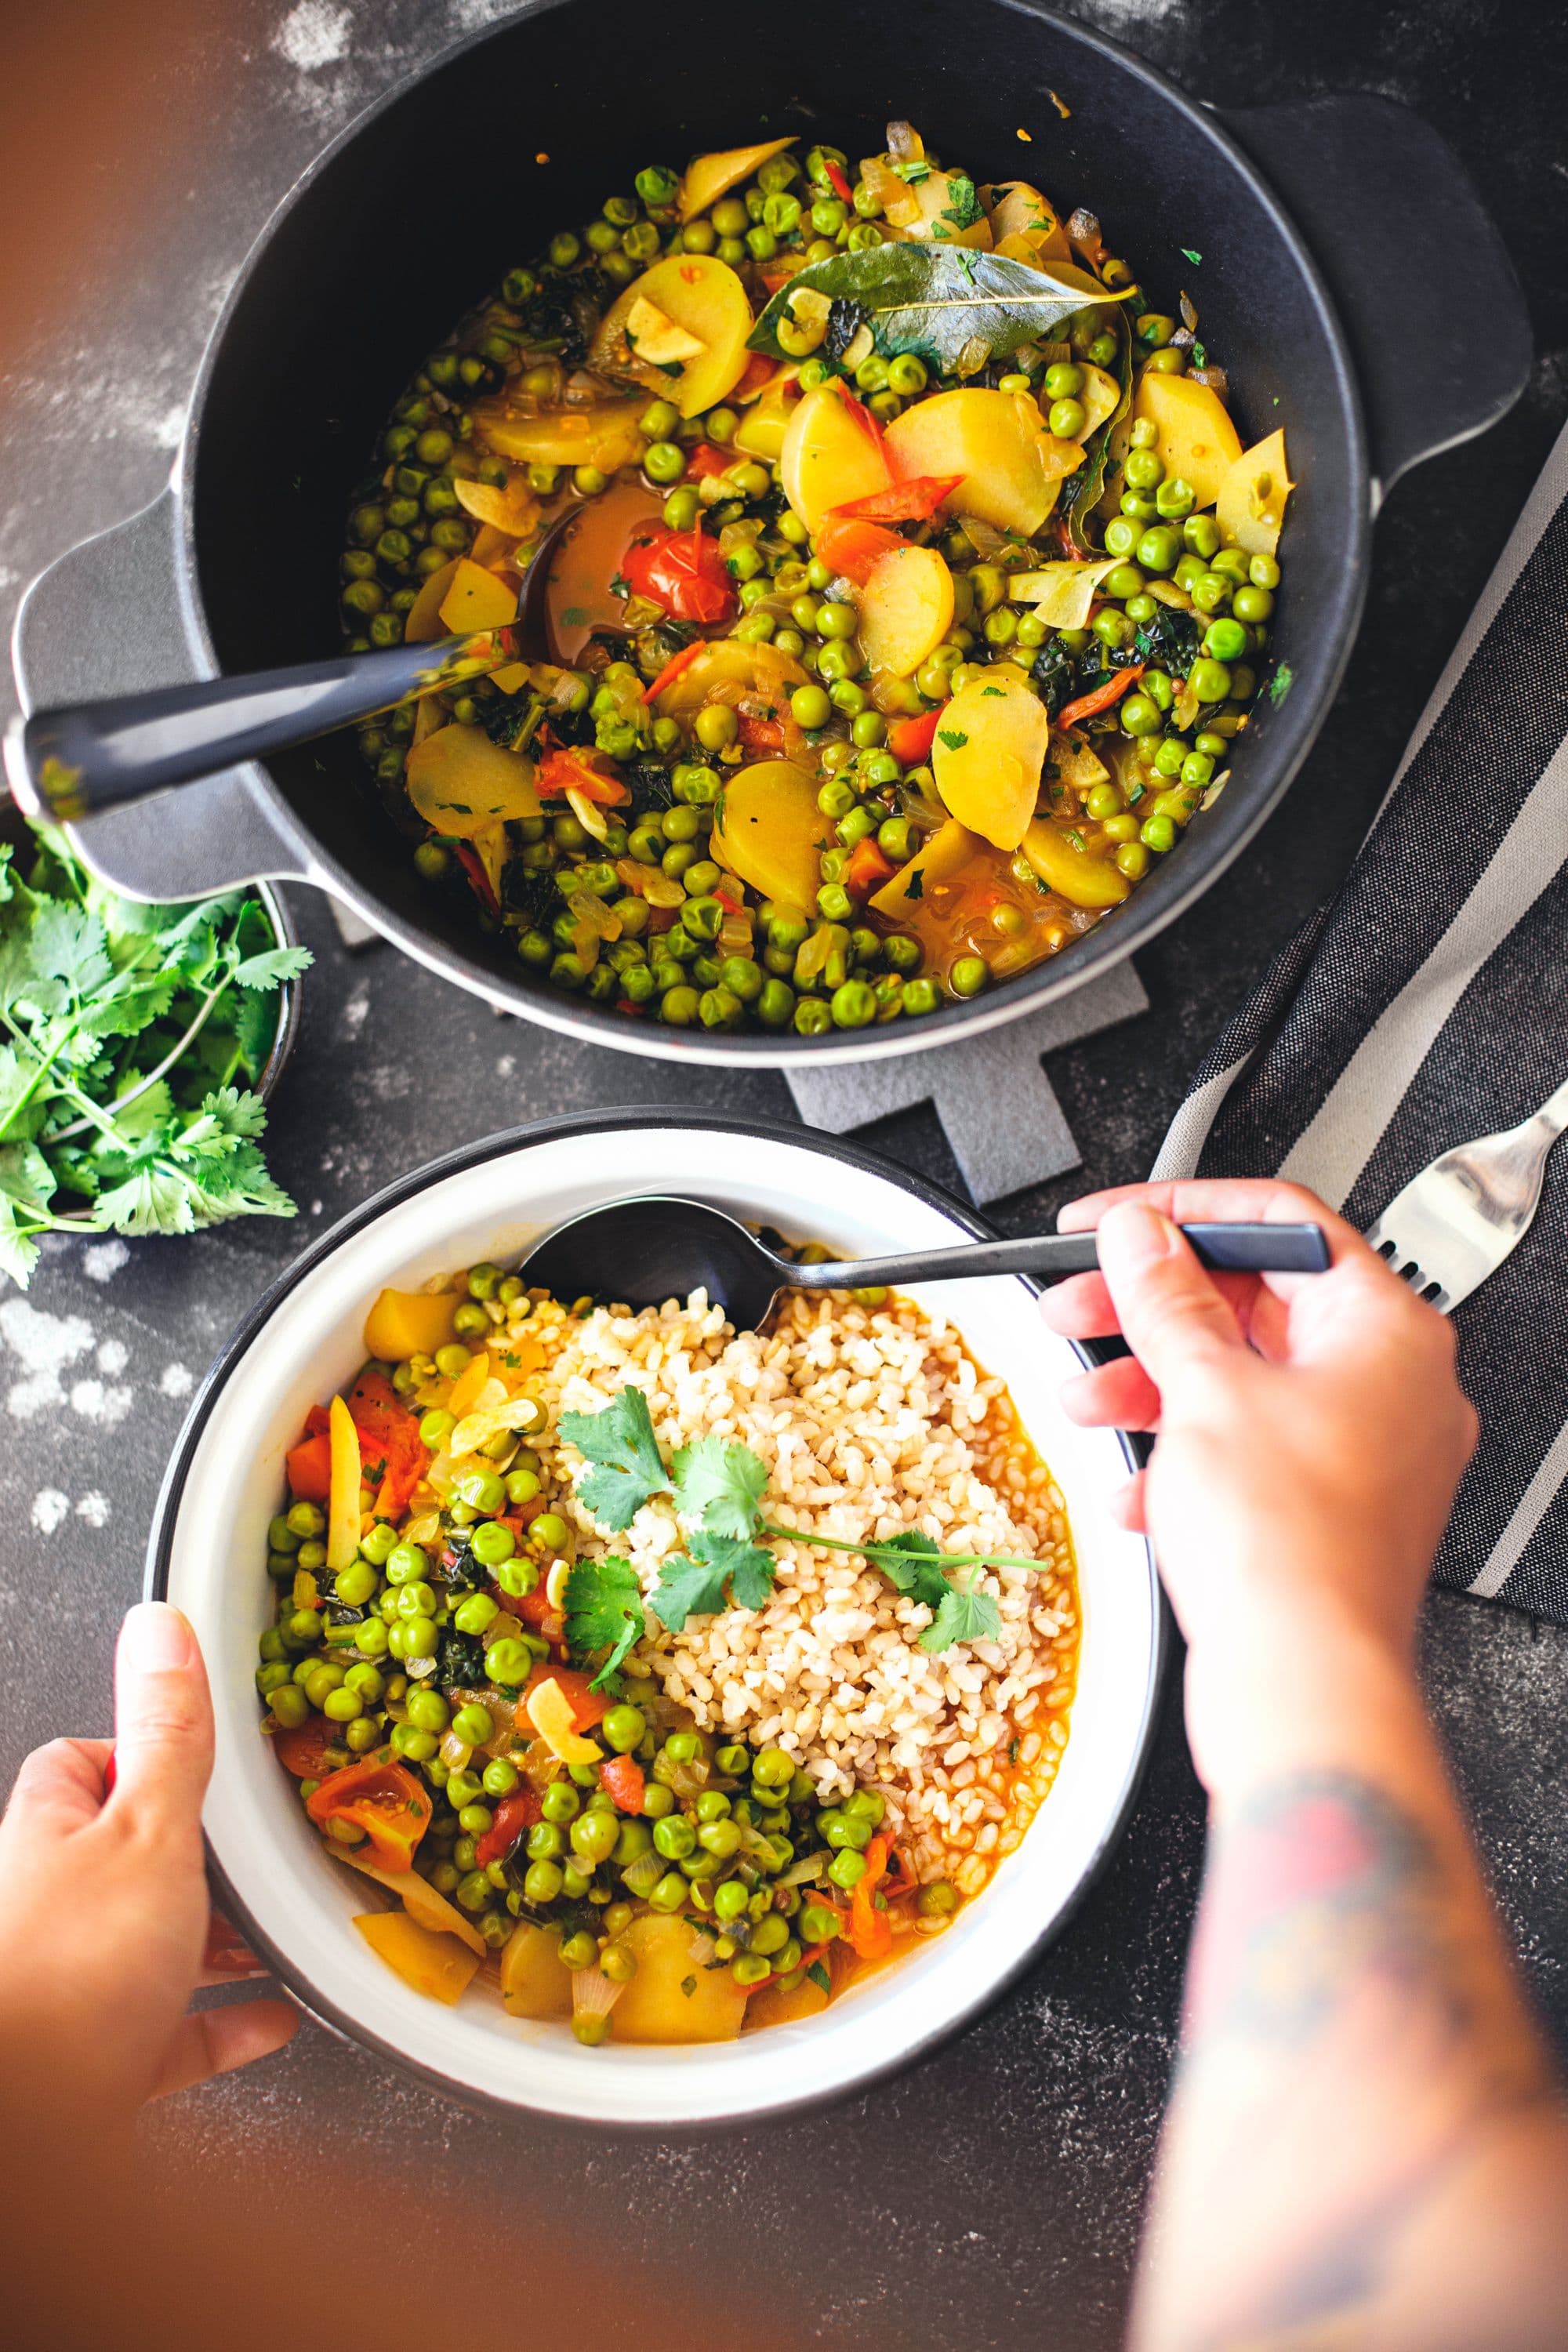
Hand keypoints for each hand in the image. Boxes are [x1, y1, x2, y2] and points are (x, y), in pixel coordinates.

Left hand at [0, 1601, 295, 2116]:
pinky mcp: (101, 2063)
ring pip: (154, 1946)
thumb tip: (160, 1630)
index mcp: (52, 1834)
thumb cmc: (65, 1977)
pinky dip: (229, 2020)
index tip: (201, 1743)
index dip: (142, 1750)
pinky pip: (176, 2032)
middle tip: (260, 1841)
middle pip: (131, 1858)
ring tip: (278, 1923)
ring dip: (219, 1936)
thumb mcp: (145, 1828)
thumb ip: (166, 1734)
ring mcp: (77, 1989)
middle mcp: (53, 1907)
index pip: (85, 1763)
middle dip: (198, 1855)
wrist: (28, 2127)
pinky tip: (270, 2015)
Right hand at [1040, 1181, 1476, 1785]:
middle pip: (1256, 1302)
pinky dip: (1182, 1455)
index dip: (1183, 1212)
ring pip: (1243, 1380)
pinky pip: (1246, 1452)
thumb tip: (1141, 1237)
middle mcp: (1392, 1385)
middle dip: (1151, 1309)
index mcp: (1387, 1330)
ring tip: (1087, 1399)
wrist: (1304, 1682)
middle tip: (1078, 1304)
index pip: (1281, 1224)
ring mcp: (1366, 1452)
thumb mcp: (1203, 1390)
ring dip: (1151, 1382)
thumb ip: (1164, 1298)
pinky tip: (1134, 1484)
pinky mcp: (1330, 1510)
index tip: (1113, 1223)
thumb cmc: (1290, 1549)